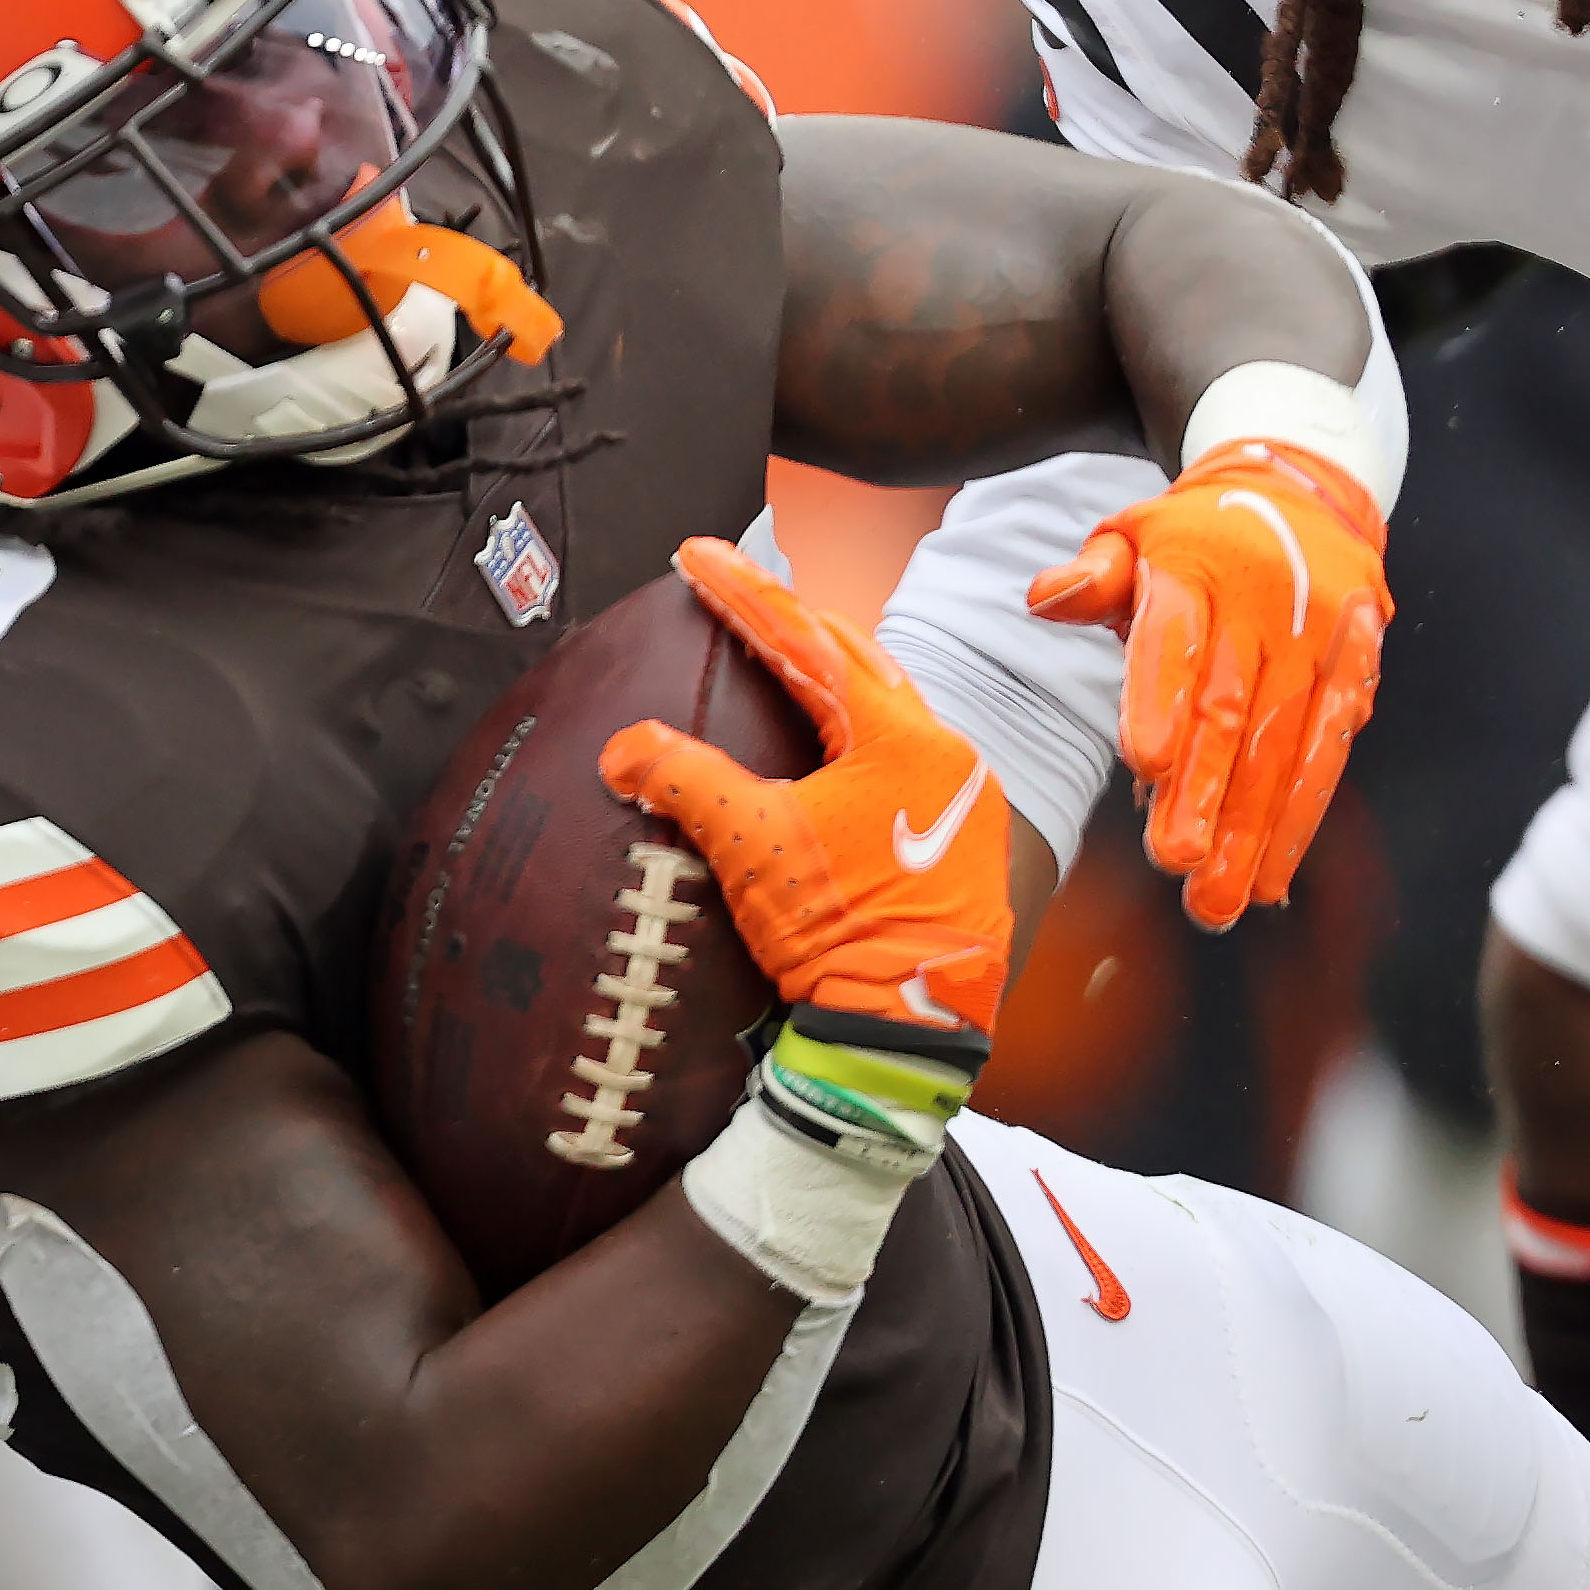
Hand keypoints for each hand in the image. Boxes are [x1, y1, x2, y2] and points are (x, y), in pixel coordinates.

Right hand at [601, 536, 1009, 1098]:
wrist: (905, 1033)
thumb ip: (681, 777)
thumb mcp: (747, 844)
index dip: (745, 595)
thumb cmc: (838, 933)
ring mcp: (965, 800)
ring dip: (828, 679)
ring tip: (778, 655)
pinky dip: (853, 734)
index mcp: (904, 739)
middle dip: (792, 623)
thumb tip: (624, 745)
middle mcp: (949, 755)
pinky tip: (823, 745)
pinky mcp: (963, 842)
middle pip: (859, 662)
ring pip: (887, 709)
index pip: (809, 642)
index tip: (696, 556)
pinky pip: (902, 758)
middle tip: (735, 591)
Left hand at [1028, 441, 1389, 933]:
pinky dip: (1302, 816)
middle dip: (1206, 794)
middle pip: (1231, 708)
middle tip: (1176, 866)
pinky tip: (1274, 874)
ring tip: (1220, 898)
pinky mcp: (1361, 662)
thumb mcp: (1131, 534)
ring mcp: (1322, 633)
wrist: (1299, 489)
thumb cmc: (1191, 536)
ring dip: (1255, 829)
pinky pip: (1332, 748)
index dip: (1160, 699)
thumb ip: (1091, 575)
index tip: (1143, 765)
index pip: (1174, 638)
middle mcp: (1267, 601)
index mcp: (1196, 566)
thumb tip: (1044, 598)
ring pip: (1286, 743)